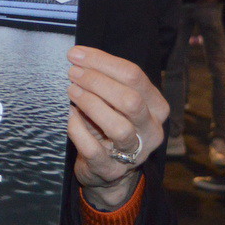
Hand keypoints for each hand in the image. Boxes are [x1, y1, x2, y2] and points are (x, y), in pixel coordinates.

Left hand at [66, 45, 167, 209]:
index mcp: (155, 106)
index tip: (76, 54)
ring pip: (118, 127)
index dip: (102, 62)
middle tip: (72, 73)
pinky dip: (78, 130)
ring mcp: (134, 152)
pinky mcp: (111, 169)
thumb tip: (78, 56)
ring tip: (71, 91)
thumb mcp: (114, 101)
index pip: (134, 76)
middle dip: (97, 82)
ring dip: (91, 105)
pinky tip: (69, 117)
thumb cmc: (108, 125)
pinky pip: (94, 150)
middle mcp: (151, 129)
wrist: (107, 169)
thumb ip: (105, 81)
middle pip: (130, 100)